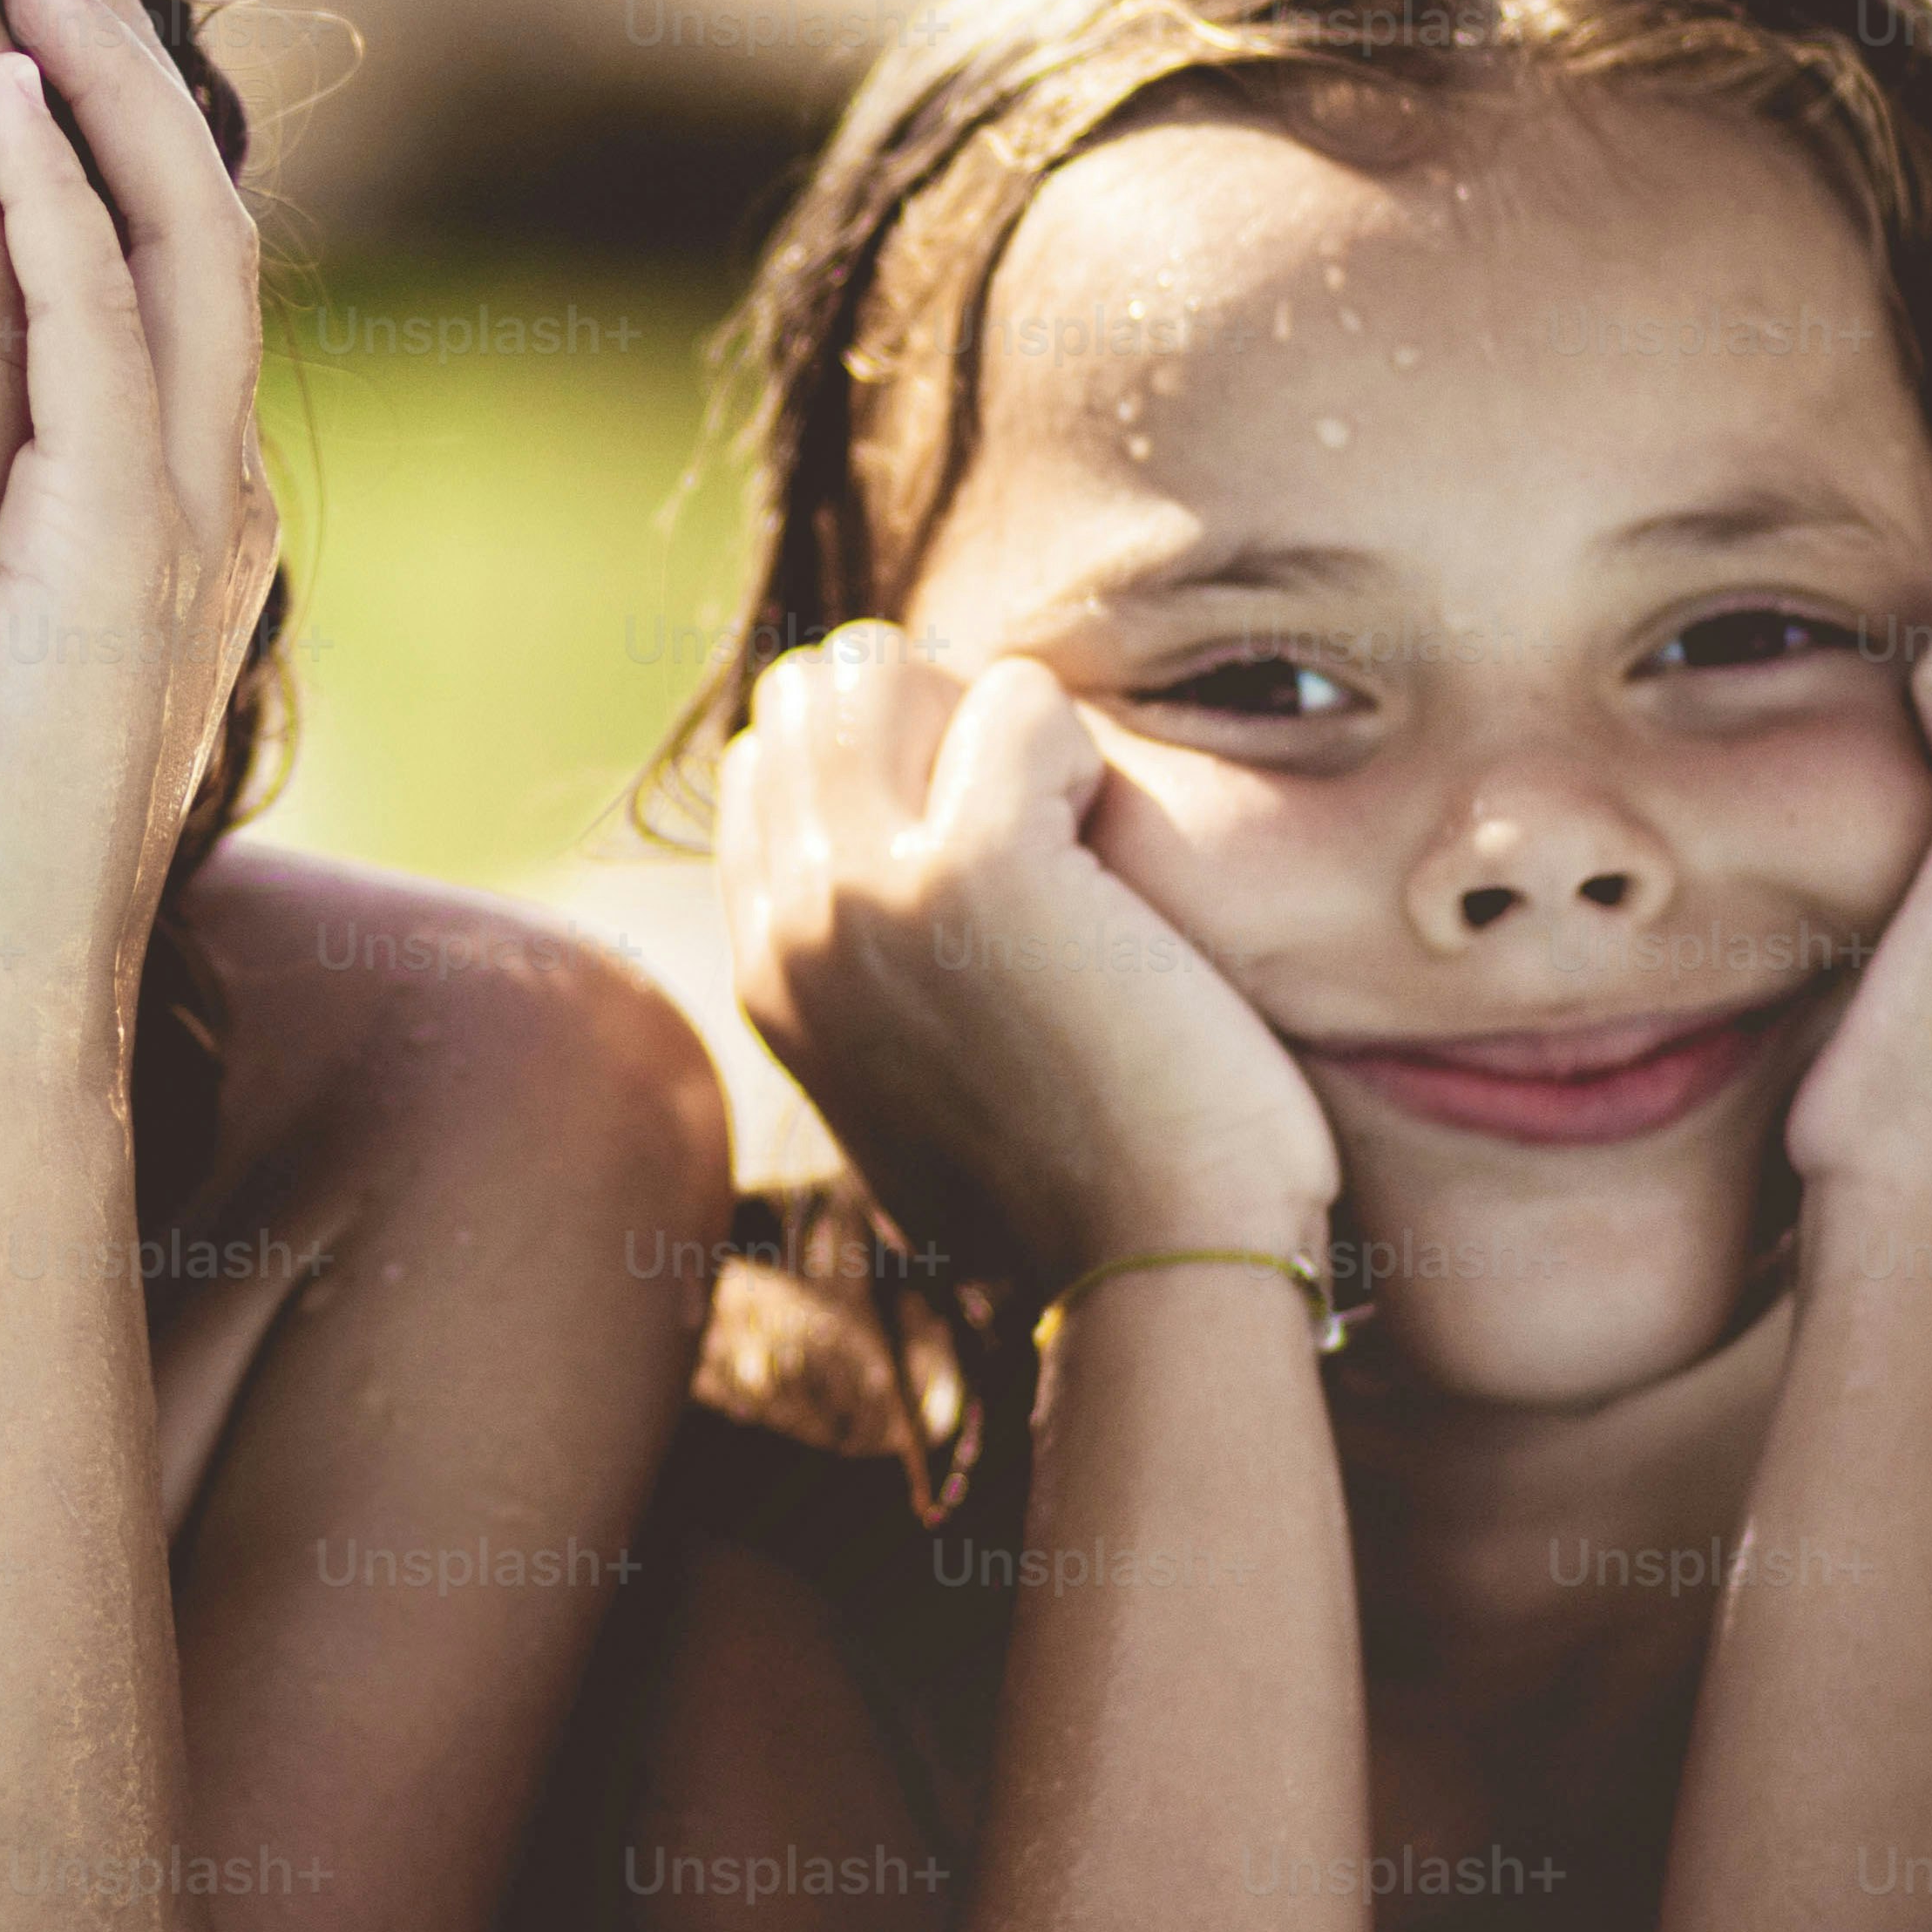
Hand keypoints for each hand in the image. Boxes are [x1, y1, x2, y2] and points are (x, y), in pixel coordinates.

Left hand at [0, 0, 281, 1078]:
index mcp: (150, 541)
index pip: (150, 283)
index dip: (102, 134)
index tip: (20, 9)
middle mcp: (198, 521)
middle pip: (196, 227)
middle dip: (129, 64)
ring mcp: (178, 545)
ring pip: (183, 250)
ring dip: (110, 91)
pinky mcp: (118, 574)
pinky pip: (112, 340)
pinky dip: (65, 205)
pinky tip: (0, 99)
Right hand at [724, 630, 1340, 1281]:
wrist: (1162, 1261)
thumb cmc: (1089, 1186)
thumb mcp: (926, 1092)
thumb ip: (879, 989)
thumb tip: (896, 883)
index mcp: (768, 980)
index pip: (772, 766)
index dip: (892, 758)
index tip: (992, 845)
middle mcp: (787, 929)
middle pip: (814, 696)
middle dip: (931, 715)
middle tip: (1038, 825)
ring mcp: (860, 894)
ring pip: (880, 669)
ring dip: (994, 723)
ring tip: (1067, 841)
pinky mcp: (970, 868)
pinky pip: (1017, 697)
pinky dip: (1084, 755)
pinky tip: (1116, 873)